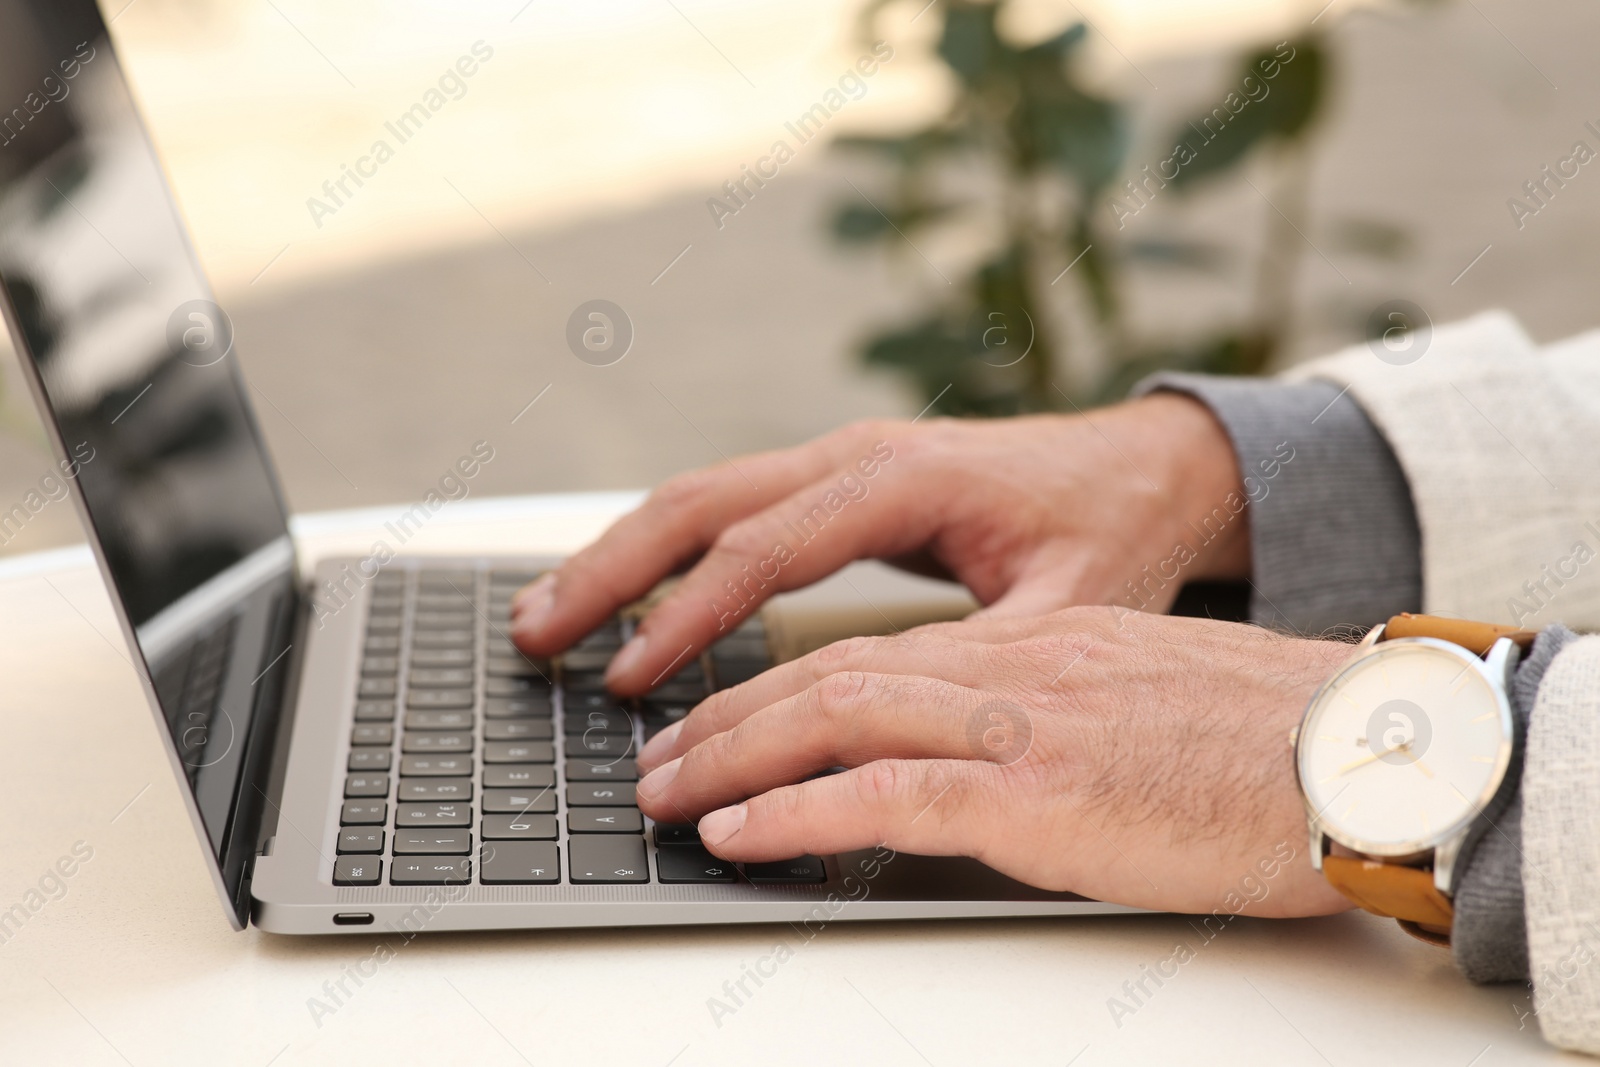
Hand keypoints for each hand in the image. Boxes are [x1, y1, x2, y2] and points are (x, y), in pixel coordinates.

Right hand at [511, 394, 1247, 693]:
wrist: (1150, 468)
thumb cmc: (1112, 532)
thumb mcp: (1073, 608)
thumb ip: (990, 661)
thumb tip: (912, 727)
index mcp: (902, 480)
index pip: (764, 550)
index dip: (689, 618)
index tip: (629, 680)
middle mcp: (856, 456)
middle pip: (699, 502)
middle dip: (609, 570)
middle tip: (534, 635)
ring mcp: (842, 460)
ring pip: (701, 497)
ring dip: (619, 556)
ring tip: (546, 618)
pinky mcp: (841, 481)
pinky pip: (731, 509)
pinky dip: (667, 553)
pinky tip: (628, 599)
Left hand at [632, 608, 1354, 916]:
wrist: (1359, 755)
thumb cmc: (1263, 744)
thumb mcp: (1133, 709)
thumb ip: (1048, 722)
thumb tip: (981, 768)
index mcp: (1032, 644)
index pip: (873, 655)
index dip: (780, 687)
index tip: (722, 722)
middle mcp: (1010, 666)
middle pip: (830, 673)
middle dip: (727, 716)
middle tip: (656, 755)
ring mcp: (1019, 721)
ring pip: (835, 716)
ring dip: (731, 757)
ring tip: (662, 794)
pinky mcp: (1038, 790)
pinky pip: (884, 793)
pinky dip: (793, 811)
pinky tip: (734, 833)